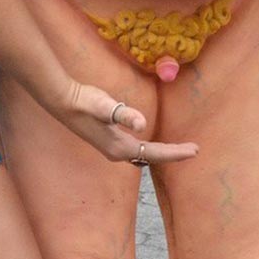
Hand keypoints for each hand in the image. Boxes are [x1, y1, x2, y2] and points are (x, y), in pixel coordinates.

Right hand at [58, 82, 198, 167]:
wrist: (62, 101)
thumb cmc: (84, 101)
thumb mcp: (106, 105)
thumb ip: (123, 114)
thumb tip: (142, 124)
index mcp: (120, 147)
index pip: (155, 153)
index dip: (176, 153)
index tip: (195, 151)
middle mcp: (117, 152)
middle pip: (152, 156)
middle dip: (172, 154)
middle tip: (194, 150)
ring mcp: (112, 148)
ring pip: (143, 155)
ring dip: (161, 152)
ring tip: (179, 149)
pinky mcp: (108, 140)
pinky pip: (136, 149)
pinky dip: (149, 148)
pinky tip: (151, 141)